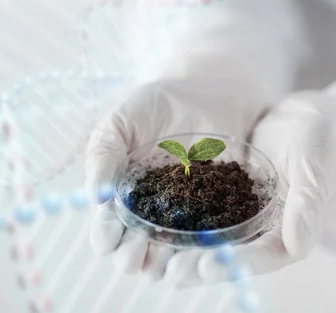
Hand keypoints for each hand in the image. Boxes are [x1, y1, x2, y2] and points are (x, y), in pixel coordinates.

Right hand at [85, 51, 273, 281]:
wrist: (206, 94)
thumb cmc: (156, 105)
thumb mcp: (122, 121)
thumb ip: (105, 154)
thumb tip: (95, 197)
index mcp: (122, 197)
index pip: (108, 227)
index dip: (105, 237)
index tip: (107, 240)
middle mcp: (152, 214)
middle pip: (138, 249)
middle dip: (132, 257)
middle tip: (136, 253)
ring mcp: (186, 214)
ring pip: (173, 251)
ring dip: (168, 260)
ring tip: (167, 256)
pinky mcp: (219, 209)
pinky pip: (212, 235)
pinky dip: (207, 245)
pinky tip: (205, 247)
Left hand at [161, 90, 335, 285]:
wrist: (307, 115)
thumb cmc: (320, 140)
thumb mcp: (315, 167)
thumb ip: (307, 205)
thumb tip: (297, 247)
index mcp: (293, 232)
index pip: (264, 257)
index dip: (236, 264)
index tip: (206, 266)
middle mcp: (268, 230)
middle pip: (233, 255)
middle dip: (201, 264)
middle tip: (171, 270)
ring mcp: (247, 215)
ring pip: (214, 238)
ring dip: (187, 249)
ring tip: (156, 256)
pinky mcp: (229, 196)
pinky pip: (204, 211)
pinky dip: (183, 218)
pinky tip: (156, 220)